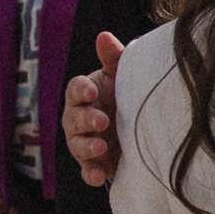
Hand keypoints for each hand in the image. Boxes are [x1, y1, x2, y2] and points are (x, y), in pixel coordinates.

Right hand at [65, 33, 124, 187]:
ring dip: (87, 147)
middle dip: (86, 120)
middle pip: (73, 118)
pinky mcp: (94, 164)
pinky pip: (87, 171)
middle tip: (102, 120)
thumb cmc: (125, 93)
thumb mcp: (122, 75)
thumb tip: (103, 36)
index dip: (81, 90)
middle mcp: (78, 119)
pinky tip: (98, 177)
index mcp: (84, 94)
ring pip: (77, 145)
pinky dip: (90, 174)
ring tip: (100, 147)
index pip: (74, 90)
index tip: (92, 91)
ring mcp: (84, 142)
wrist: (141, 125)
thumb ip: (113, 58)